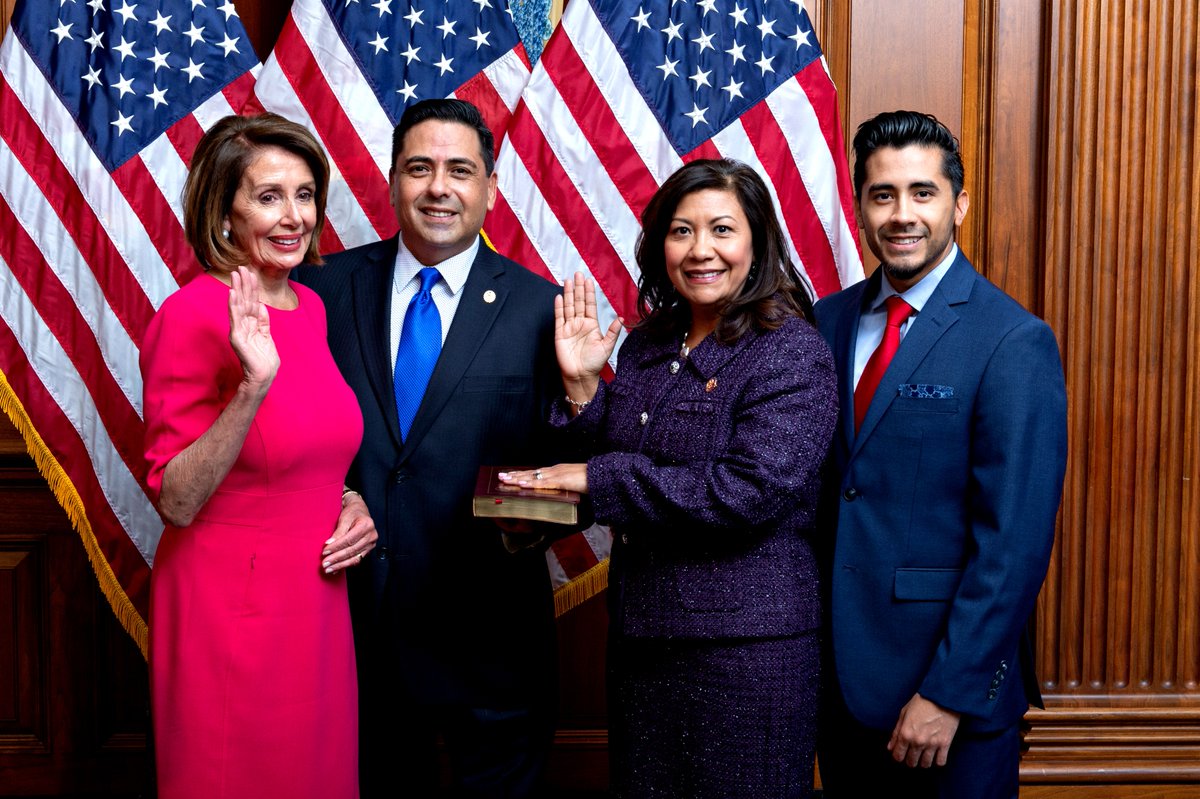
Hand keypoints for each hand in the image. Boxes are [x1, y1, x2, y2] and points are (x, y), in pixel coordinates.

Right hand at [228, 266, 279, 391]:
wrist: (263, 375)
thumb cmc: (264, 358)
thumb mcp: (266, 334)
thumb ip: (263, 320)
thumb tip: (261, 305)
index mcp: (251, 323)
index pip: (251, 301)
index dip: (251, 287)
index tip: (250, 272)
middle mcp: (243, 324)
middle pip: (243, 300)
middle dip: (243, 284)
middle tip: (241, 267)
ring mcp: (239, 330)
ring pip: (238, 306)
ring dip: (237, 289)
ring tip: (235, 275)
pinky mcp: (236, 337)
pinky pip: (235, 319)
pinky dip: (233, 305)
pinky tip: (233, 294)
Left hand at [321, 493, 377, 573]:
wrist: (359, 510)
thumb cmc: (352, 512)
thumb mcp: (344, 519)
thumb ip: (338, 532)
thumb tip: (330, 544)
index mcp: (366, 525)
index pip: (349, 540)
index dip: (336, 547)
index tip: (325, 552)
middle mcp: (371, 535)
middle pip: (352, 550)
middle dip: (337, 558)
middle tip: (325, 564)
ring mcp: (371, 543)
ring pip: (355, 558)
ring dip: (341, 565)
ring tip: (329, 569)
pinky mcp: (368, 549)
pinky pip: (357, 559)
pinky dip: (346, 565)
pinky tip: (337, 568)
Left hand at [498, 464, 588, 493]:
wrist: (604, 476)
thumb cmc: (591, 481)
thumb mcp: (574, 484)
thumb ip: (564, 488)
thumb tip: (556, 494)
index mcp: (557, 471)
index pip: (536, 473)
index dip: (523, 474)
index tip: (511, 475)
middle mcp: (555, 470)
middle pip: (531, 473)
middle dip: (515, 475)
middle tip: (501, 476)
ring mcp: (558, 475)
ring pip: (534, 477)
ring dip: (519, 479)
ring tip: (506, 480)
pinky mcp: (562, 481)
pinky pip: (544, 483)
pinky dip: (532, 484)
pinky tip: (523, 485)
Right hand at [556, 272, 621, 399]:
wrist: (581, 375)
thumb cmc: (594, 363)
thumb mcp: (607, 347)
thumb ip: (613, 332)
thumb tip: (621, 319)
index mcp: (592, 325)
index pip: (590, 305)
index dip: (589, 292)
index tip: (589, 280)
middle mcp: (580, 323)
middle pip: (578, 302)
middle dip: (578, 288)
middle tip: (577, 274)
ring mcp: (569, 328)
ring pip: (568, 307)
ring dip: (568, 294)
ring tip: (567, 280)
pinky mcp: (560, 334)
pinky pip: (559, 318)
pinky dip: (559, 308)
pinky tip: (559, 297)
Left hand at [887, 693, 960, 767]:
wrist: (942, 696)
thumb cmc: (922, 702)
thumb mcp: (904, 713)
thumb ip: (896, 732)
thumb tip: (890, 747)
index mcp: (905, 733)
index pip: (898, 756)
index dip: (898, 756)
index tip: (901, 754)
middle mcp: (918, 741)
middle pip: (911, 763)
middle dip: (910, 760)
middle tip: (912, 754)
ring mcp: (932, 744)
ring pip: (925, 764)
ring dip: (923, 762)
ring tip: (924, 755)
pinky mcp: (945, 744)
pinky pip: (940, 762)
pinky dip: (937, 761)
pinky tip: (935, 755)